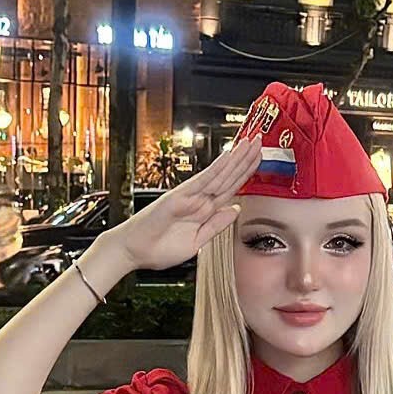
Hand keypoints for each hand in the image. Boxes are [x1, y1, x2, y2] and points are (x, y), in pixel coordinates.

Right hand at [116, 135, 261, 270]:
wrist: (133, 252)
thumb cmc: (158, 248)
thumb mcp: (196, 242)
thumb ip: (216, 226)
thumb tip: (235, 209)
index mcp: (204, 211)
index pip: (230, 188)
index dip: (246, 174)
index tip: (259, 160)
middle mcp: (198, 199)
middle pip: (228, 177)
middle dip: (245, 159)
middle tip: (260, 141)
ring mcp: (189, 196)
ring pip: (219, 174)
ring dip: (236, 158)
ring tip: (251, 142)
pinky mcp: (179, 196)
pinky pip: (202, 180)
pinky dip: (216, 167)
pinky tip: (229, 155)